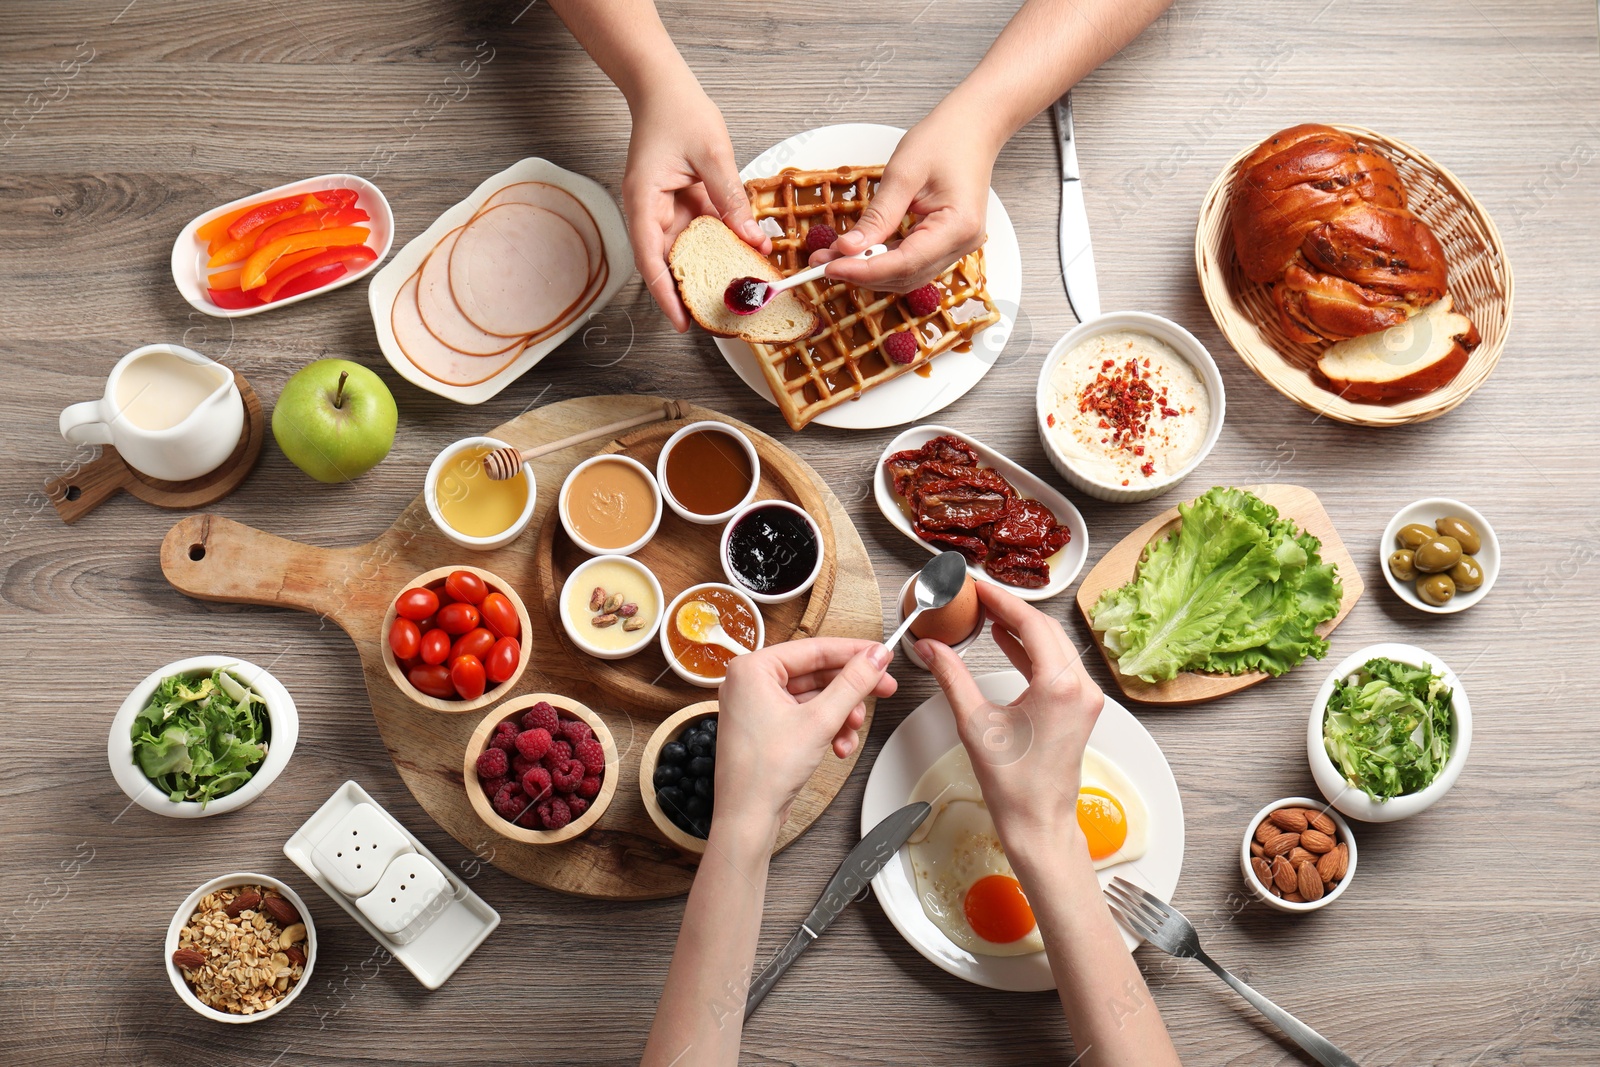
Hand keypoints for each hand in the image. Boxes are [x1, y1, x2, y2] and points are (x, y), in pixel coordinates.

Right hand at [622, 74, 769, 329]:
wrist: (663, 86)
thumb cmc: (676, 111)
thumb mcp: (711, 153)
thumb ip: (730, 197)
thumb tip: (750, 237)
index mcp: (644, 201)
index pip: (650, 259)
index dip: (665, 294)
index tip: (682, 321)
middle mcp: (649, 210)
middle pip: (667, 262)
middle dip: (690, 291)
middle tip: (719, 318)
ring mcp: (664, 208)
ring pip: (686, 251)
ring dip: (709, 270)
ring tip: (737, 294)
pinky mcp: (681, 203)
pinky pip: (700, 232)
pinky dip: (719, 245)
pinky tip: (744, 256)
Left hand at [714, 639, 895, 833]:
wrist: (747, 818)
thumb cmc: (765, 771)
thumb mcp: (820, 720)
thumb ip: (852, 683)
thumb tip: (876, 656)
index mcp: (752, 669)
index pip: (813, 649)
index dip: (853, 652)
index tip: (882, 655)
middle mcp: (751, 682)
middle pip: (816, 673)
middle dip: (850, 690)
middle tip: (883, 689)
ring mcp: (758, 706)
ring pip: (814, 697)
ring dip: (840, 714)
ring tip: (852, 731)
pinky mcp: (767, 727)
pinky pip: (805, 715)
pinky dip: (826, 728)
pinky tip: (840, 746)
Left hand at [807, 107, 998, 291]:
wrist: (972, 128)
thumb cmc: (944, 140)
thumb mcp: (902, 174)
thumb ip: (876, 216)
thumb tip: (848, 248)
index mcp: (957, 226)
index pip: (904, 264)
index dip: (864, 270)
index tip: (830, 267)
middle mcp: (963, 244)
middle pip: (905, 276)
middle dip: (861, 273)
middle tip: (822, 263)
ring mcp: (958, 246)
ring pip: (908, 275)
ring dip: (870, 271)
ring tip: (834, 258)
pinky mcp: (948, 243)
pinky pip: (913, 263)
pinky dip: (884, 262)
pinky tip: (860, 253)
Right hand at [915, 581, 1102, 862]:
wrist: (1040, 823)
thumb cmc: (1013, 784)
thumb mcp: (974, 723)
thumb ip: (952, 677)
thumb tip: (931, 647)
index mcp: (1059, 685)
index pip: (1031, 623)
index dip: (1002, 600)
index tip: (978, 587)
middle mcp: (1080, 687)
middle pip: (1046, 629)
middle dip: (1012, 609)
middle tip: (979, 596)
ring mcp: (1085, 698)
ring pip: (1055, 646)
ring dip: (1023, 628)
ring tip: (989, 613)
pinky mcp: (1080, 708)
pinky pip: (1058, 665)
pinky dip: (1033, 650)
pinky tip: (1008, 640)